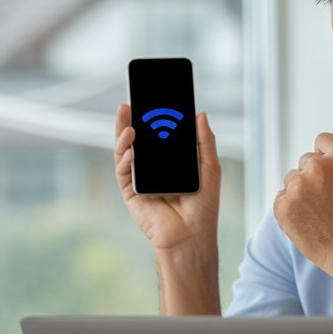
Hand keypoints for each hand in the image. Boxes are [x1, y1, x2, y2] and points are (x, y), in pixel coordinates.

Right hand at [114, 103, 221, 251]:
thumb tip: (201, 114)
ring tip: (129, 123)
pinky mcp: (130, 193)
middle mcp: (152, 167)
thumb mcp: (210, 168)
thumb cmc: (204, 206)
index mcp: (169, 160)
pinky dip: (125, 159)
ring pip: (125, 151)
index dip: (151, 116)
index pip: (156, 133)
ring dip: (123, 136)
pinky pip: (122, 172)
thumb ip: (205, 141)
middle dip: (130, 121)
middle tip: (129, 104)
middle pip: (136, 139)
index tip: (150, 99)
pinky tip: (131, 150)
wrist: (192, 235)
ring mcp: (139, 179)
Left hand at [273, 133, 332, 280]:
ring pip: (292, 181)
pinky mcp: (283, 207)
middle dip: (315, 178)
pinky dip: (291, 211)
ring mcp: (297, 187)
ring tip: (323, 212)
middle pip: (306, 162)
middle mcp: (316, 167)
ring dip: (302, 193)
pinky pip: (281, 200)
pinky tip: (311, 222)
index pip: (322, 141)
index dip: (328, 158)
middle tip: (332, 201)